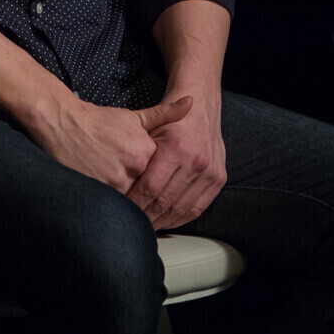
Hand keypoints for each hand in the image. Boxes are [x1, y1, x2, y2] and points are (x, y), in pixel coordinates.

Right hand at [29, 94, 192, 193]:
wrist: (66, 124)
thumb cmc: (100, 121)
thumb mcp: (135, 117)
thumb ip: (165, 114)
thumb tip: (191, 102)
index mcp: (146, 151)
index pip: (161, 174)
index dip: (157, 178)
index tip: (151, 180)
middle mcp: (134, 168)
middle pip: (148, 190)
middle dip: (146, 195)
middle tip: (141, 197)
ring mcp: (115, 182)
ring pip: (132, 202)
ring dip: (133, 205)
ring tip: (126, 205)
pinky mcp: (98, 191)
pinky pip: (114, 206)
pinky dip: (115, 208)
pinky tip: (112, 207)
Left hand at [128, 92, 225, 229]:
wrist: (202, 106)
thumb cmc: (171, 120)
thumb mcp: (149, 128)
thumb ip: (136, 156)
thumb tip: (115, 184)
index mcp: (175, 147)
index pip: (150, 187)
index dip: (134, 204)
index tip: (122, 212)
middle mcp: (195, 160)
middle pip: (164, 201)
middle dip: (145, 216)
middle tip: (130, 224)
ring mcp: (209, 171)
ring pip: (181, 208)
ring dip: (161, 221)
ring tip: (146, 226)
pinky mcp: (219, 178)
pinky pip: (198, 208)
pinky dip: (180, 219)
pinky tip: (166, 221)